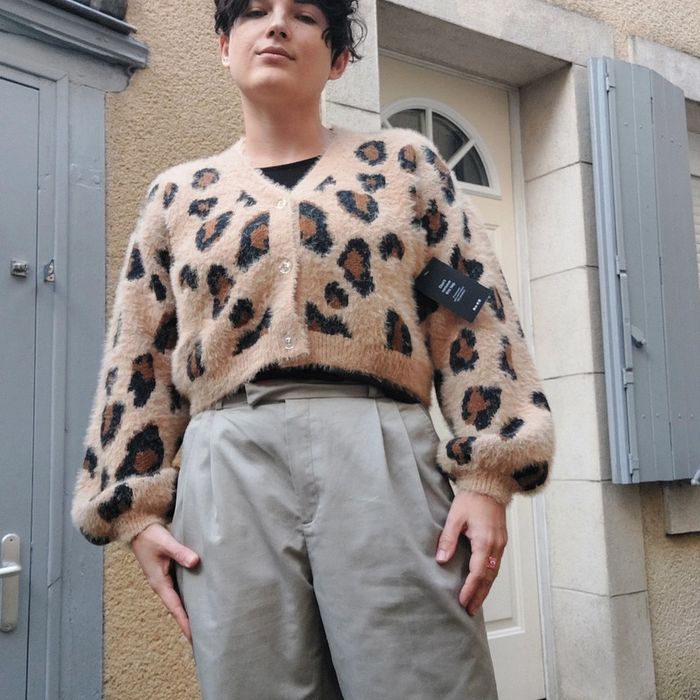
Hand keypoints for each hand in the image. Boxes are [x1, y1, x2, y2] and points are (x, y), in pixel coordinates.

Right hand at [130, 522, 199, 642]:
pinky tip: (196, 601)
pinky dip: (187, 598)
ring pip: (178, 600)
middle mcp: (162, 585)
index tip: (193, 637)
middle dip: (187, 623)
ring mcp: (164, 580)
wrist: (137, 528)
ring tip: (201, 625)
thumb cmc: (150, 536)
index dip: (185, 622)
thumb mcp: (166, 543)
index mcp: (160, 583)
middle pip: (177, 608)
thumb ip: (180, 552)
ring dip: (187, 612)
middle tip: (201, 638)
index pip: (175, 607)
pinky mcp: (167, 573)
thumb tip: (195, 562)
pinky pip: (179, 590)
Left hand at [435, 490, 506, 615]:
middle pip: (488, 578)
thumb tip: (441, 560)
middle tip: (469, 611)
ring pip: (494, 573)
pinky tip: (482, 583)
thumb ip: (448, 539)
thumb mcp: (455, 517)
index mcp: (485, 541)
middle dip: (479, 595)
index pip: (478, 573)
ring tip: (475, 602)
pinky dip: (488, 577)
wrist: (489, 484)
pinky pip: (496, 565)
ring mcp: (501, 544)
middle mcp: (496, 545)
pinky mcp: (501, 541)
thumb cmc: (471, 498)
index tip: (462, 602)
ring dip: (485, 588)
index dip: (470, 589)